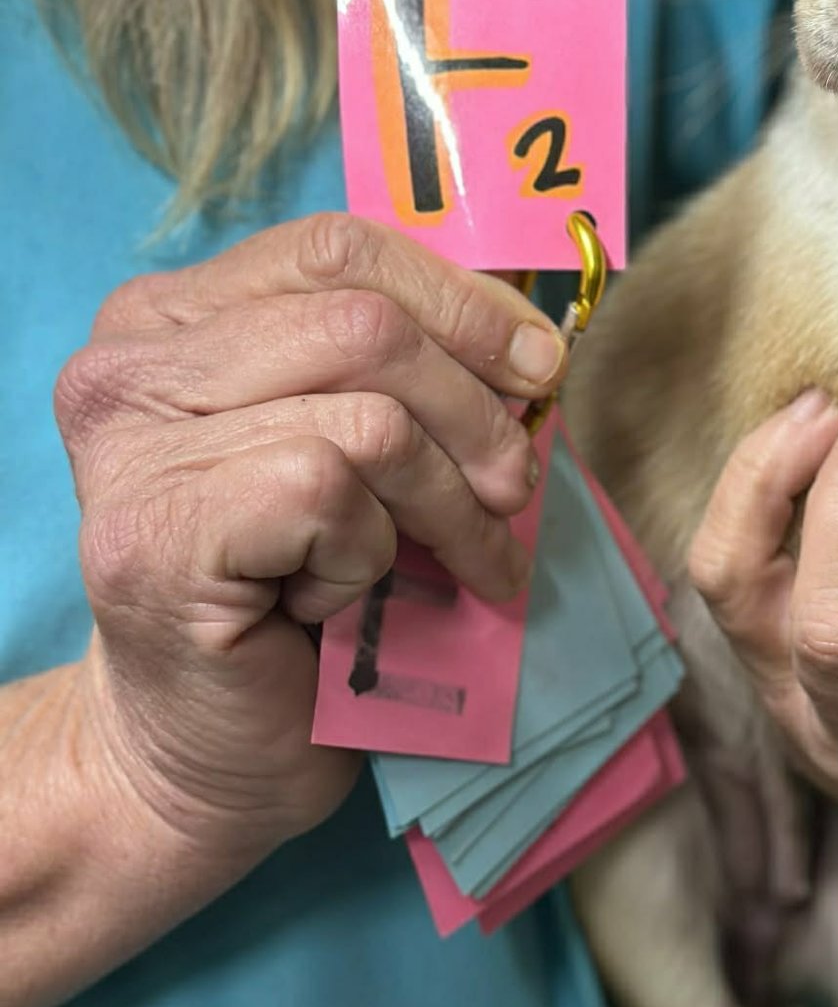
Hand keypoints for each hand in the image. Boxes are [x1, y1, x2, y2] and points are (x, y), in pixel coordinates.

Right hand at [52, 214, 565, 863]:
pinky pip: (333, 493)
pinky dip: (370, 557)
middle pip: (366, 325)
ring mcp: (130, 447)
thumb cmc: (290, 605)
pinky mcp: (156, 531)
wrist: (206, 756)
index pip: (339, 249)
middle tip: (518, 493)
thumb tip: (534, 342)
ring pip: (368, 418)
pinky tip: (338, 603)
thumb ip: (402, 375)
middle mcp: (128, 364)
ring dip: (446, 506)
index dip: (463, 302)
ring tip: (459, 566)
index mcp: (170, 317)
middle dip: (477, 414)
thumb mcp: (354, 455)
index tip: (539, 369)